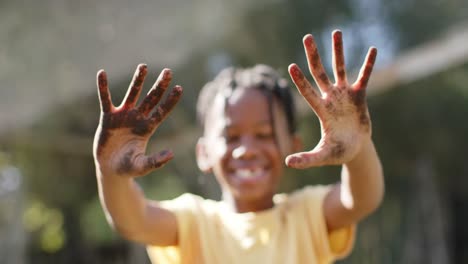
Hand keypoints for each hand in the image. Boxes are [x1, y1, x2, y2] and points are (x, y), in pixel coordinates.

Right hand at [93, 64, 182, 176]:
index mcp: (148, 128)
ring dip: (138, 80)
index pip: (162, 111)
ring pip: (132, 94)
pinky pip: (105, 99)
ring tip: (143, 66)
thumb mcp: (142, 166)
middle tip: (168, 71)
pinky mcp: (108, 118)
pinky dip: (103, 87)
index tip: (179, 88)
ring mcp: (123, 116)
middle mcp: (138, 118)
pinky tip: (102, 74)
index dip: (170, 101)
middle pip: (151, 98)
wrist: (110, 169)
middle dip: (160, 85)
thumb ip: (156, 161)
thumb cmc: (128, 168)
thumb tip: (171, 154)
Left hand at [286, 30, 376, 168]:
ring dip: (338, 51)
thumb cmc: (337, 152)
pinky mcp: (359, 96)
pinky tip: (373, 49)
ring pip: (340, 68)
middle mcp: (330, 98)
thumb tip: (288, 163)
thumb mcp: (322, 156)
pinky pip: (364, 76)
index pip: (307, 92)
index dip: (300, 81)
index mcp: (321, 110)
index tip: (291, 66)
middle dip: (314, 55)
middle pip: (319, 72)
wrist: (355, 150)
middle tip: (307, 37)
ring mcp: (344, 95)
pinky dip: (368, 64)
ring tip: (336, 32)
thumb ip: (307, 159)